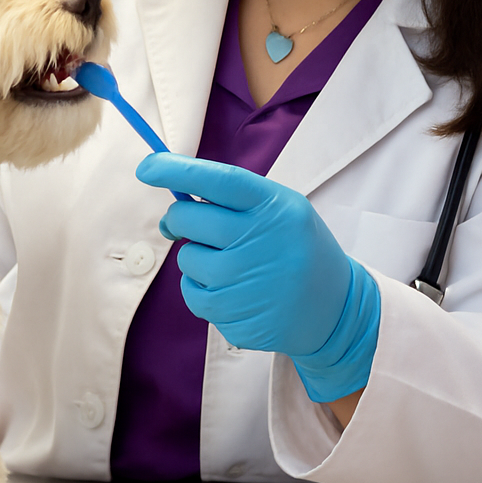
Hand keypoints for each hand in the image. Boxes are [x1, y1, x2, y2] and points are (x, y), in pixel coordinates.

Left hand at [136, 151, 380, 403]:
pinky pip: (191, 294)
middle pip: (188, 218)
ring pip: (186, 259)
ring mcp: (246, 282)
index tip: (147, 166)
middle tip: (188, 222)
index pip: (218, 180)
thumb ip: (234, 198)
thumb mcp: (282, 208)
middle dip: (179, 218)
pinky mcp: (236, 316)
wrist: (334, 308)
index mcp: (273, 206)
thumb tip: (174, 199)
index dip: (177, 170)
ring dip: (196, 257)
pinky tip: (230, 288)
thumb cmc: (295, 246)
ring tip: (231, 263)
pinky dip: (200, 289)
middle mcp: (259, 241)